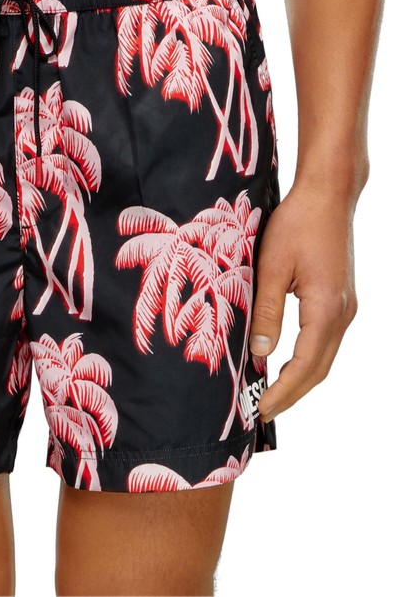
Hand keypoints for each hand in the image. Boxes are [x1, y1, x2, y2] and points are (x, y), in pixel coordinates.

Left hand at [249, 179, 357, 422]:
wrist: (328, 196)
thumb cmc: (297, 223)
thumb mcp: (271, 265)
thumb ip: (267, 311)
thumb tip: (260, 354)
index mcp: (326, 309)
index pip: (305, 366)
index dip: (284, 392)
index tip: (261, 409)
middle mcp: (343, 314)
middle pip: (319, 369)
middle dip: (292, 394)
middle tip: (262, 411)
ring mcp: (346, 307)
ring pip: (324, 357)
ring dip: (299, 378)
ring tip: (270, 393)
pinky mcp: (341, 299)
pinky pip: (325, 340)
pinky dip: (306, 359)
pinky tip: (285, 362)